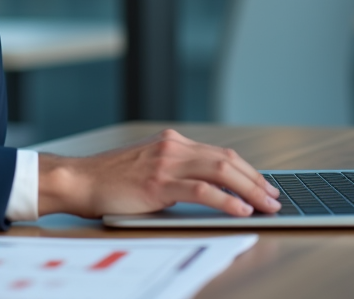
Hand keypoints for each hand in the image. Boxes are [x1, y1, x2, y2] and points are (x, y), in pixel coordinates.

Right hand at [36, 129, 280, 217]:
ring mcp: (166, 163)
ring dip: (249, 190)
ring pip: (221, 171)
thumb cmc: (110, 180)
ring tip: (265, 206)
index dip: (248, 171)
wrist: (79, 180)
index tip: (265, 186)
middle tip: (274, 198)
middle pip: (227, 160)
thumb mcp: (148, 167)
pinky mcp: (159, 183)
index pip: (221, 154)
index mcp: (172, 142)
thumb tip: (210, 189)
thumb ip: (175, 171)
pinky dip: (226, 200)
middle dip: (256, 180)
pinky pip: (202, 190)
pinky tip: (240, 210)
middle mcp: (172, 146)